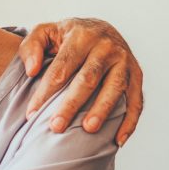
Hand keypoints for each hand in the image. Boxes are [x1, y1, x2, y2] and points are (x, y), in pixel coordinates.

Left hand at [18, 18, 143, 145]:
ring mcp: (125, 60)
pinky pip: (136, 100)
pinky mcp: (137, 74)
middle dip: (71, 104)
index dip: (46, 92)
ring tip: (88, 129)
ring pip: (114, 87)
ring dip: (102, 110)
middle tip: (56, 127)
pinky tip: (118, 140)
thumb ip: (31, 47)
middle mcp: (106, 46)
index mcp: (81, 36)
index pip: (61, 68)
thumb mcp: (45, 33)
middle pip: (88, 79)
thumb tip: (31, 71)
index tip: (31, 114)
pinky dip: (130, 121)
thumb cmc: (65, 37)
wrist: (100, 29)